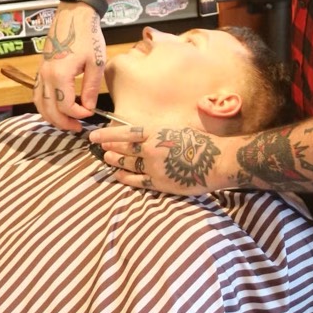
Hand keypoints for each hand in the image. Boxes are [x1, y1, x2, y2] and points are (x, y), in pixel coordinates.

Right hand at [34, 3, 106, 130]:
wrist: (74, 15)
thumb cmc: (87, 36)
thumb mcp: (96, 63)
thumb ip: (90, 87)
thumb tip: (89, 107)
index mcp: (60, 74)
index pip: (66, 106)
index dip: (79, 114)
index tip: (91, 113)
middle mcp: (46, 75)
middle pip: (49, 109)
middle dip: (63, 122)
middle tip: (78, 127)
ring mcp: (41, 72)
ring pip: (39, 103)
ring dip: (51, 117)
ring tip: (66, 122)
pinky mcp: (41, 69)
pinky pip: (37, 93)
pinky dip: (44, 105)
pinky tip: (56, 108)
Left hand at [87, 124, 228, 196]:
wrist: (218, 160)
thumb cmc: (202, 142)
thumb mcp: (179, 128)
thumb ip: (160, 132)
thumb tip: (147, 133)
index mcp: (156, 133)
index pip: (125, 133)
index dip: (108, 135)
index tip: (94, 137)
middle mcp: (151, 149)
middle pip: (124, 150)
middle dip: (110, 149)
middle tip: (101, 149)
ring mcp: (154, 168)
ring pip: (128, 165)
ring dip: (115, 162)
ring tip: (107, 160)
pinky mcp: (160, 183)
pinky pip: (137, 181)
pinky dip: (125, 178)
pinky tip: (118, 176)